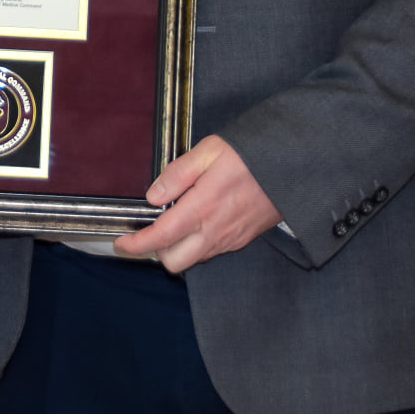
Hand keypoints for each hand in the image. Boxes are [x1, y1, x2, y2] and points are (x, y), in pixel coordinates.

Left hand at [113, 134, 280, 273]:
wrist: (292, 167)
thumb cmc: (251, 155)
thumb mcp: (209, 151)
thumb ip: (178, 174)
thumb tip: (153, 195)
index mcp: (202, 208)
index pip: (160, 238)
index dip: (136, 245)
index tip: (122, 243)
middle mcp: (215, 231)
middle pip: (174, 262)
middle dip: (157, 251)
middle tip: (152, 229)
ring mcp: (230, 239)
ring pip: (193, 260)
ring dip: (178, 248)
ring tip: (177, 221)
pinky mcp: (242, 240)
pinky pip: (211, 252)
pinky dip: (198, 244)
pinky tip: (200, 221)